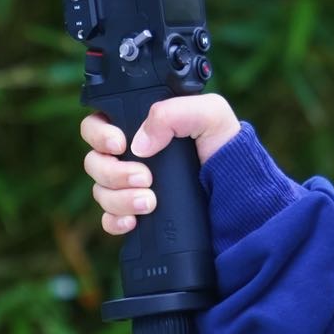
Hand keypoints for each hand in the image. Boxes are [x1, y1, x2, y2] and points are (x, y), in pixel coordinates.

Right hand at [79, 94, 241, 235]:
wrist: (239, 198)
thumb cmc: (226, 149)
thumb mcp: (210, 115)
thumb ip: (173, 113)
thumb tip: (139, 143)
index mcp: (144, 126)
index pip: (98, 122)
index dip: (99, 133)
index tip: (119, 143)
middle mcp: (133, 155)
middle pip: (94, 160)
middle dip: (112, 171)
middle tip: (144, 177)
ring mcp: (132, 185)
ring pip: (101, 190)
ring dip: (119, 197)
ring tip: (150, 201)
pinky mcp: (136, 213)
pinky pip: (108, 219)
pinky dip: (115, 220)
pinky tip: (133, 220)